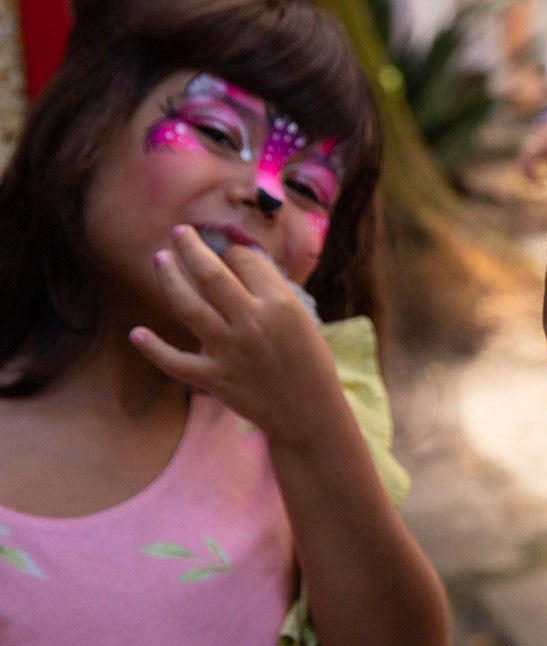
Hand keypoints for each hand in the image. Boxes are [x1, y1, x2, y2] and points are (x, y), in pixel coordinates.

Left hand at [129, 224, 338, 442]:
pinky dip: (153, 349)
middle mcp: (251, 322)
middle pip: (211, 274)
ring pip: (188, 306)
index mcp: (279, 304)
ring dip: (169, 278)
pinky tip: (136, 333)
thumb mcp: (302, 320)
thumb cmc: (310, 363)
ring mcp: (229, 350)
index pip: (245, 261)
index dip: (234, 251)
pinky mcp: (214, 378)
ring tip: (160, 258)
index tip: (229, 252)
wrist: (309, 412)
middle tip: (179, 232)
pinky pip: (175, 361)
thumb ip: (272, 293)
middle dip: (191, 248)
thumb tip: (240, 262)